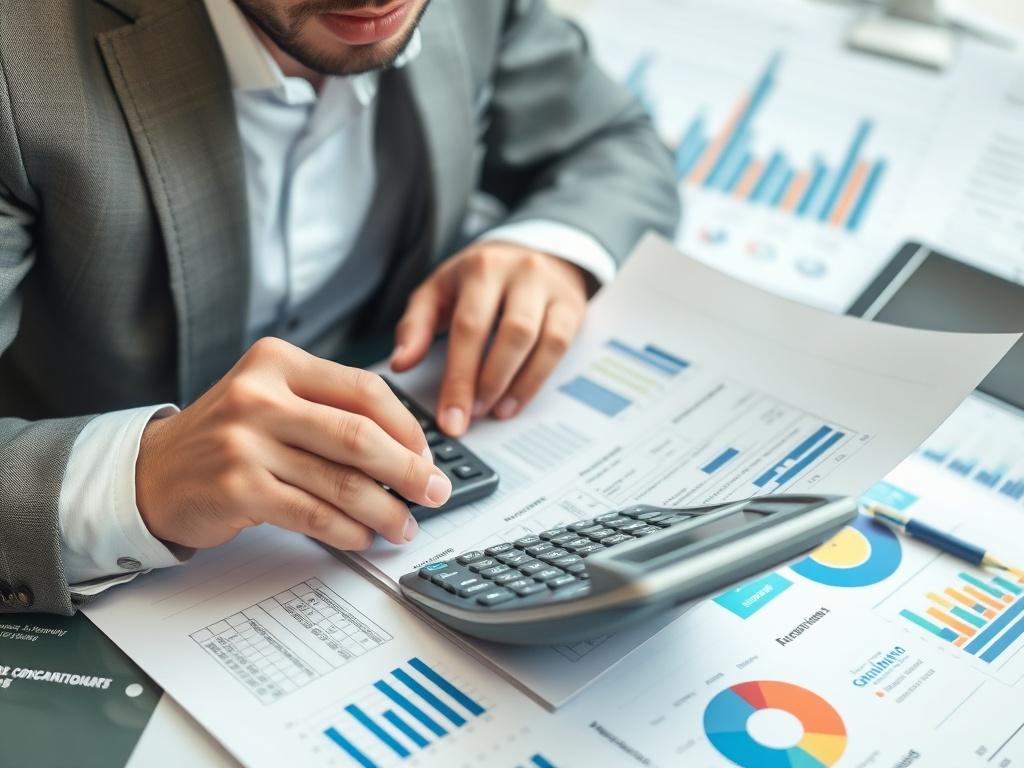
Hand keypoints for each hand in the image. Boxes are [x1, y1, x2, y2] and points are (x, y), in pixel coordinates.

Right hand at [135, 338, 451, 551]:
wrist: (152, 473)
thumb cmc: (228, 437)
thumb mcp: (272, 398)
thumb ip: (330, 410)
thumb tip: (409, 449)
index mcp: (278, 362)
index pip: (365, 390)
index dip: (407, 428)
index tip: (427, 456)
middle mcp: (260, 395)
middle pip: (360, 436)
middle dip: (409, 471)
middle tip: (435, 493)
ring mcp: (245, 442)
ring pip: (341, 481)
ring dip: (384, 510)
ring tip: (404, 526)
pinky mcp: (238, 488)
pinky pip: (313, 514)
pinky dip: (348, 530)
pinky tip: (363, 536)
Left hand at [390, 242, 588, 435]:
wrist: (530, 253)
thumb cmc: (476, 281)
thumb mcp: (438, 292)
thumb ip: (414, 326)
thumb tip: (400, 363)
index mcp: (480, 267)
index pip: (469, 326)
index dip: (459, 376)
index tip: (449, 417)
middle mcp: (521, 272)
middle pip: (510, 334)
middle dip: (488, 383)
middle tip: (470, 419)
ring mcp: (550, 288)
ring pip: (541, 341)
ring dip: (516, 384)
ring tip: (493, 411)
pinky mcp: (572, 306)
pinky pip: (560, 347)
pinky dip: (536, 380)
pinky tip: (514, 401)